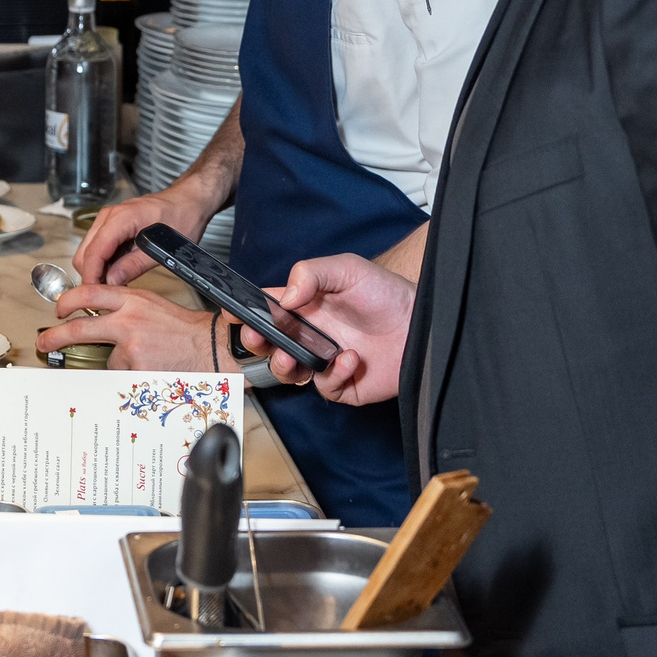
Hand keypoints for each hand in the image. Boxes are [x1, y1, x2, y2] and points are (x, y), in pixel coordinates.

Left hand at [34, 285, 228, 372]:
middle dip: (55, 336)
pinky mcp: (136, 365)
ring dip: (120, 363)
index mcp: (133, 299)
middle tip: (44, 341)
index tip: (59, 308)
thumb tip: (100, 321)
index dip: (68, 300)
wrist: (214, 347)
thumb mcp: (153, 307)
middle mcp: (128, 319)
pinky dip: (132, 375)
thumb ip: (126, 310)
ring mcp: (130, 343)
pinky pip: (122, 375)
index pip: (90, 292)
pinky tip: (151, 369)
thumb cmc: (187, 330)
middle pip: (79, 327)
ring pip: (107, 359)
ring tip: (148, 359)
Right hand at [71, 178, 213, 286]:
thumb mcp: (162, 248)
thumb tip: (112, 281)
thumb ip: (134, 265)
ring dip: (97, 270)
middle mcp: (109, 216)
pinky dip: (103, 262)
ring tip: (114, 284)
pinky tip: (117, 272)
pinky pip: (98, 246)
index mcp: (121, 219)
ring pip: (88, 251)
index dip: (91, 277)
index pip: (94, 253)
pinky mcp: (111, 225)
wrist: (188, 201)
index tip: (95, 295)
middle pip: (84, 253)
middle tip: (107, 294)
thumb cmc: (182, 217)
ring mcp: (108, 219)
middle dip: (91, 275)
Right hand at [249, 254, 414, 405]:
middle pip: (267, 345)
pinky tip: (348, 359)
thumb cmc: (387, 294)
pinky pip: (324, 388)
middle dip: (255, 343)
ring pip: (287, 372)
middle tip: (258, 337)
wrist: (421, 323)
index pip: (265, 310)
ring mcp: (323, 361)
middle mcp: (309, 335)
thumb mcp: (347, 269)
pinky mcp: (343, 384)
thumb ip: (311, 274)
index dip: (245, 312)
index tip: (235, 312)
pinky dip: (332, 375)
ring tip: (294, 355)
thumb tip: (284, 298)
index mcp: (303, 307)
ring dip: (283, 366)